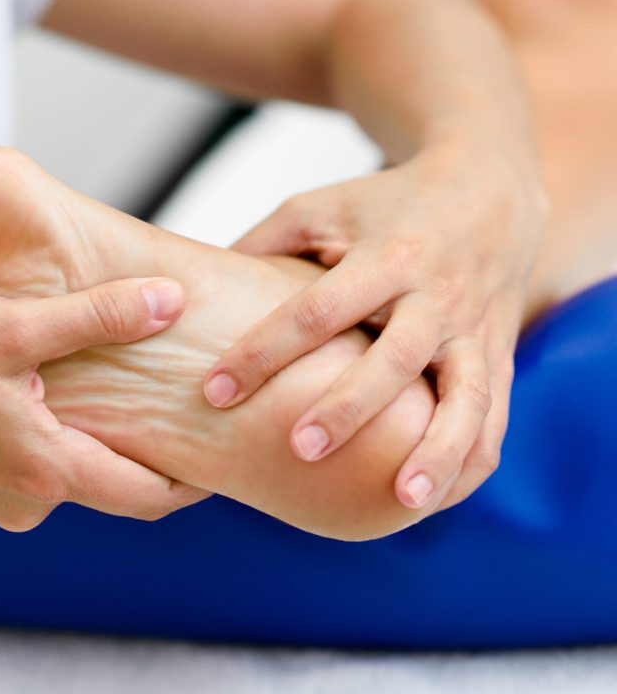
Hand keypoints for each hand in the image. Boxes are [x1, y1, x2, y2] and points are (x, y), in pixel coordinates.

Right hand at [0, 278, 206, 529]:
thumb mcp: (11, 327)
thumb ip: (98, 316)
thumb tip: (169, 302)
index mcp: (46, 470)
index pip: (152, 495)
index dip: (196, 478)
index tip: (226, 453)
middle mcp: (25, 499)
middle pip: (119, 486)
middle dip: (158, 459)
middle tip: (190, 420)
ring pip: (77, 473)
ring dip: (106, 441)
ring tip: (134, 397)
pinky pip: (40, 467)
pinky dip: (64, 439)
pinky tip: (65, 395)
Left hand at [204, 144, 545, 511]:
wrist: (489, 193)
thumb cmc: (387, 204)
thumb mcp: (324, 207)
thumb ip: (264, 242)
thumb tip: (195, 287)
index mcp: (384, 256)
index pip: (317, 311)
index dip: (264, 351)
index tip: (215, 391)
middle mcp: (435, 295)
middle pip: (394, 358)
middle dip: (349, 406)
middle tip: (300, 449)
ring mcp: (475, 329)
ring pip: (463, 397)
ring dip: (435, 450)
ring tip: (402, 500)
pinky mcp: (498, 355)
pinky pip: (495, 416)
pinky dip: (470, 460)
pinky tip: (435, 497)